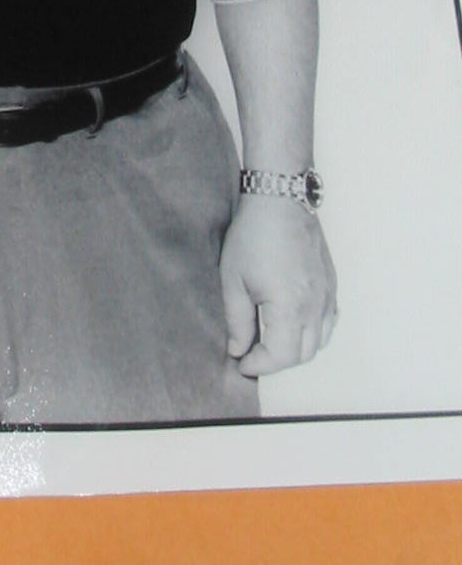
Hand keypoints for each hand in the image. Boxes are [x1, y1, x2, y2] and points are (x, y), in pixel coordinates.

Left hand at [220, 193, 337, 375]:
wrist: (280, 199)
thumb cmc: (253, 236)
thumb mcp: (234, 280)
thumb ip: (237, 321)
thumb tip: (238, 350)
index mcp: (291, 308)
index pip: (281, 357)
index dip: (258, 365)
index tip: (241, 362)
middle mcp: (316, 306)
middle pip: (303, 354)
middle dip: (276, 361)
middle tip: (252, 353)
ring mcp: (327, 295)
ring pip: (320, 340)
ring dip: (297, 349)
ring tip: (271, 340)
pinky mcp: (331, 283)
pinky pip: (329, 321)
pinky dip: (314, 332)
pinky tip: (295, 323)